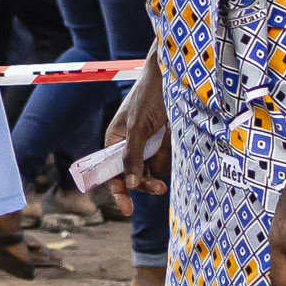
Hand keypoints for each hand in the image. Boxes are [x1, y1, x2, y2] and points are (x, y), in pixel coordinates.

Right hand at [111, 67, 171, 199]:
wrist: (174, 77)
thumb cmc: (148, 96)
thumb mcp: (137, 128)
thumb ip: (132, 156)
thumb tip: (129, 184)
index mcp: (114, 141)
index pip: (111, 172)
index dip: (118, 190)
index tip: (126, 208)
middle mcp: (129, 146)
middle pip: (134, 176)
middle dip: (145, 184)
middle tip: (160, 189)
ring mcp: (148, 145)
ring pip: (153, 170)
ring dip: (161, 165)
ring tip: (167, 149)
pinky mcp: (165, 143)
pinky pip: (167, 159)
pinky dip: (171, 154)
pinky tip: (172, 136)